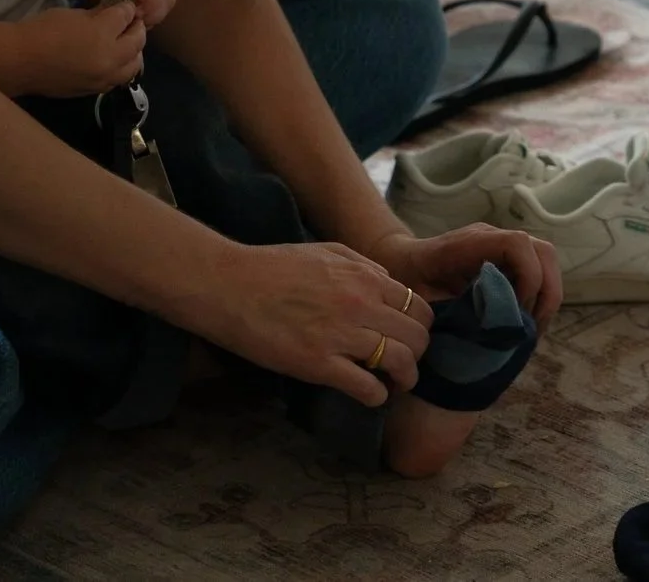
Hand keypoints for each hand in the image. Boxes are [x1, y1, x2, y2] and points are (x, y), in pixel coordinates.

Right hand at [4, 0, 146, 98]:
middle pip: (137, 42)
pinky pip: (118, 79)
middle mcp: (109, 59)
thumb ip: (98, 14)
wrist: (19, 61)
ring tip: (125, 43)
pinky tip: (112, 60)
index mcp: (102, 34)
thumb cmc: (42, 31)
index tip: (124, 6)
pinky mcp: (95, 91)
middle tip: (130, 23)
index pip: (126, 16)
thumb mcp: (73, 14)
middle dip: (136, 29)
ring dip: (134, 52)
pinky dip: (121, 68)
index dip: (126, 8)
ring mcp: (103, 78)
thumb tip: (114, 12)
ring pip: (134, 65)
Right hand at [188, 241, 435, 404]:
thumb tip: (386, 284)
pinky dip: (377, 396)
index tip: (409, 339)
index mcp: (365, 276)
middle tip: (405, 365)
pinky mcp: (320, 364)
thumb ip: (362, 266)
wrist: (229, 285)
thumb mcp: (325, 251)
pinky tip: (371, 395)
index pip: (418, 307)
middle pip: (418, 337)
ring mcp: (342, 335)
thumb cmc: (272, 266)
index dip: (419, 327)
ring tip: (394, 385)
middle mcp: (362, 304)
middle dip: (417, 354)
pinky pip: (367, 387)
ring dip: (404, 379)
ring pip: (402, 363)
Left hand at [362, 225, 563, 330]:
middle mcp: (491, 238)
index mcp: (469, 244)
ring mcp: (500, 246)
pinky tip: (523, 322)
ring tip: (530, 329)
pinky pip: (536, 271)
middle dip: (546, 292)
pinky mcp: (505, 258)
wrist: (399, 262)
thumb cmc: (405, 281)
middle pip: (542, 252)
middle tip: (531, 328)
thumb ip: (450, 313)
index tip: (517, 312)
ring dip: (546, 296)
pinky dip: (538, 297)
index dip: (528, 278)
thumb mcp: (420, 301)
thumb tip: (486, 337)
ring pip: (545, 261)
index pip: (517, 244)